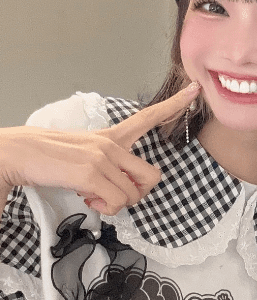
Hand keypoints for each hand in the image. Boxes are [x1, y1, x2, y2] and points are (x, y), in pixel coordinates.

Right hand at [0, 83, 200, 215]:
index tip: (195, 90)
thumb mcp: (86, 154)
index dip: (175, 105)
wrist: (18, 153)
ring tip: (92, 195)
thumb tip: (123, 189)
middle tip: (115, 194)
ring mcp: (102, 158)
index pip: (148, 117)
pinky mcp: (91, 174)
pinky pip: (117, 202)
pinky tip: (87, 198)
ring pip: (132, 195)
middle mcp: (112, 145)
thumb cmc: (52, 158)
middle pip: (152, 176)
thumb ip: (110, 165)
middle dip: (138, 193)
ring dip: (115, 204)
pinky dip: (106, 209)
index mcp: (112, 137)